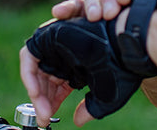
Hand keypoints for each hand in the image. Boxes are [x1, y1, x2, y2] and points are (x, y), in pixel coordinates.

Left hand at [22, 16, 144, 123]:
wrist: (128, 46)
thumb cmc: (122, 69)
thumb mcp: (104, 97)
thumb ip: (89, 109)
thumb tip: (78, 121)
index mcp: (77, 64)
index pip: (55, 85)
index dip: (50, 102)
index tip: (47, 118)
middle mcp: (65, 53)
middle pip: (43, 78)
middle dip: (42, 101)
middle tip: (43, 118)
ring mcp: (56, 43)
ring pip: (35, 69)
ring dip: (35, 91)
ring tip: (42, 110)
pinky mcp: (49, 35)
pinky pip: (29, 55)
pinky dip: (28, 74)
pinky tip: (37, 93)